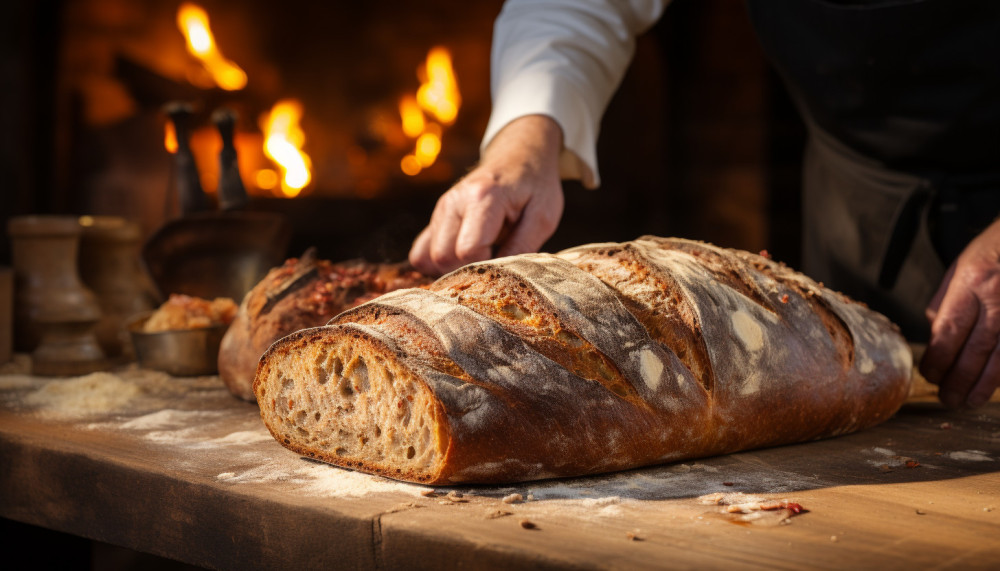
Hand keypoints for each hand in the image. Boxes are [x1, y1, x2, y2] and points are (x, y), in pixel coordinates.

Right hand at [408, 115, 564, 275]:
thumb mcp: (543, 216)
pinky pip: (420, 253)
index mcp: (482, 198)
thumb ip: (523, 247)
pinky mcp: (436, 217)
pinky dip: (437, 263)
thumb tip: (501, 278)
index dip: (487, 266)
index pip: (468, 251)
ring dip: (453, 268)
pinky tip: (462, 259)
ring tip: (481, 258)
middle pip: (443, 257)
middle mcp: (453, 201)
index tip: (506, 259)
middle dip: (468, 271)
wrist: (518, 157)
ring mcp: (440, 208)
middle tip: (494, 262)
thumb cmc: (535, 186)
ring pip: (429, 258)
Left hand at [920, 218, 999, 407]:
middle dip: (958, 379)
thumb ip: (945, 303)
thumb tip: (936, 337)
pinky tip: (993, 387)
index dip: (938, 359)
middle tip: (947, 398)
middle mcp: (999, 298)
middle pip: (976, 350)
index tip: (929, 374)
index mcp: (972, 282)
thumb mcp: (959, 268)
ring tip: (969, 401)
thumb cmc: (993, 251)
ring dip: (984, 385)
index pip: (949, 331)